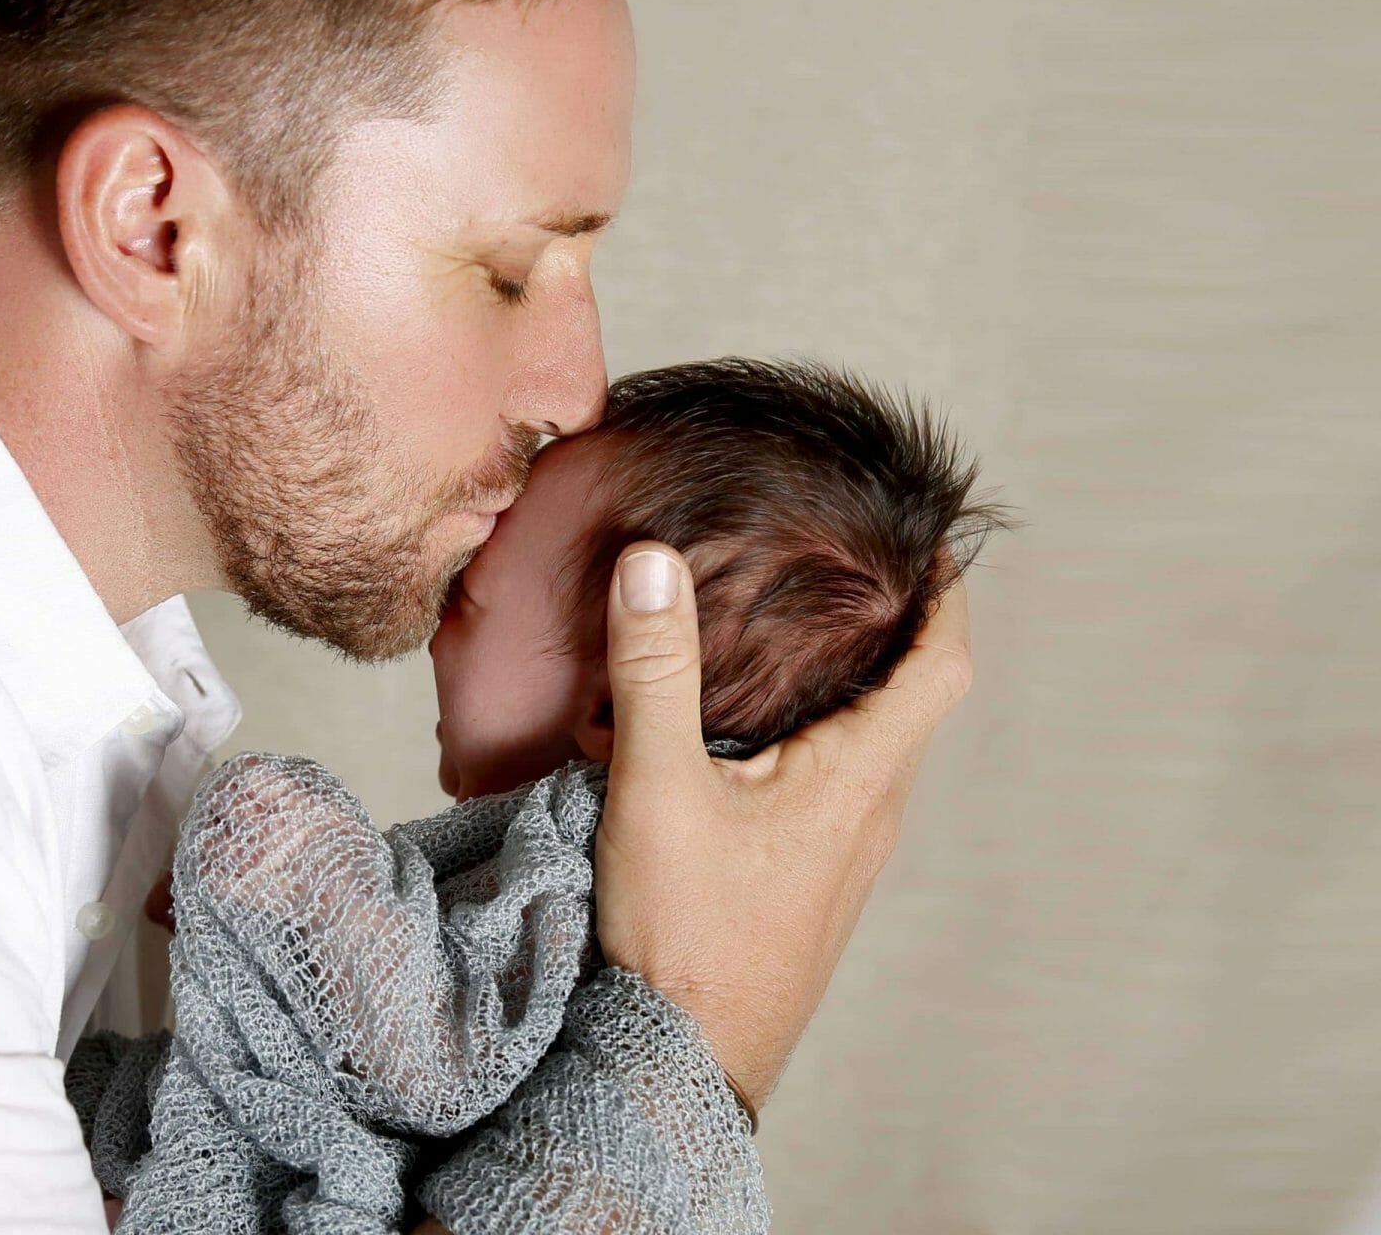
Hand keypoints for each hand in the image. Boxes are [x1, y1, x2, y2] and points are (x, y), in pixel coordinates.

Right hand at [590, 543, 971, 1103]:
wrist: (687, 1061)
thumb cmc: (686, 934)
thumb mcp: (657, 790)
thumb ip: (656, 674)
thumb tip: (652, 562)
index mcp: (860, 778)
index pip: (942, 665)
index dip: (945, 593)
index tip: (924, 537)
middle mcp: (873, 812)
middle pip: (913, 698)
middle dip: (894, 623)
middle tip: (847, 560)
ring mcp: (847, 853)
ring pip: (875, 744)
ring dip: (855, 681)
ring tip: (800, 625)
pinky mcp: (814, 880)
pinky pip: (839, 783)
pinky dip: (821, 731)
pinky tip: (754, 727)